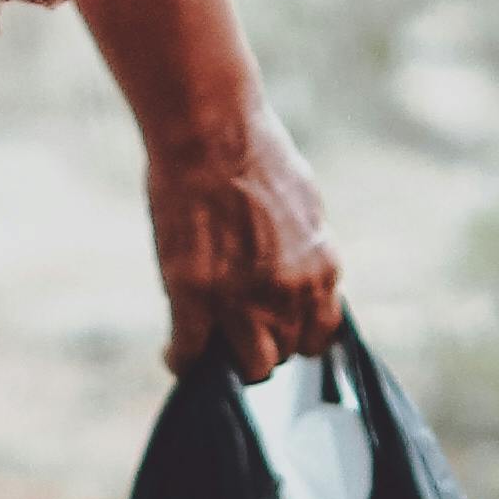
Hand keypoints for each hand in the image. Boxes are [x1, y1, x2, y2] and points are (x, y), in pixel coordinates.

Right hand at [63, 0, 343, 382]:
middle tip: (236, 330)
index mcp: (321, 268)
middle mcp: (290, 293)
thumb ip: (304, 249)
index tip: (275, 330)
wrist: (211, 131)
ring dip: (229, 359)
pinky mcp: (195, 296)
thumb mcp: (303, 205)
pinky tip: (177, 353)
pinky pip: (191, 355)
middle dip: (261, 345)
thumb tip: (299, 268)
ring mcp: (243, 300)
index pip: (320, 336)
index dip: (294, 335)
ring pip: (250, 367)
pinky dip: (183, 359)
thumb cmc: (253, 154)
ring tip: (209, 345)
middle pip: (284, 354)